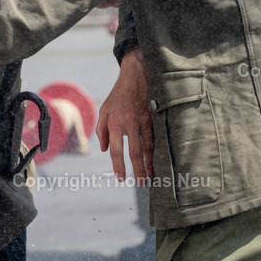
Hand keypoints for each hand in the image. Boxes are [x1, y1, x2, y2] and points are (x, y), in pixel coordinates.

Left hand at [96, 46, 153, 183]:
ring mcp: (143, 120)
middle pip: (135, 152)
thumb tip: (105, 150)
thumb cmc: (118, 95)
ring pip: (148, 147)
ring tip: (150, 177)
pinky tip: (158, 161)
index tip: (121, 178)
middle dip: (138, 170)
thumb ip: (102, 130)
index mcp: (114, 122)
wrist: (135, 76)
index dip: (119, 166)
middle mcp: (129, 122)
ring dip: (150, 164)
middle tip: (141, 184)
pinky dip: (157, 152)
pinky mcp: (153, 117)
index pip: (116, 149)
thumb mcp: (104, 110)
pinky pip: (156, 138)